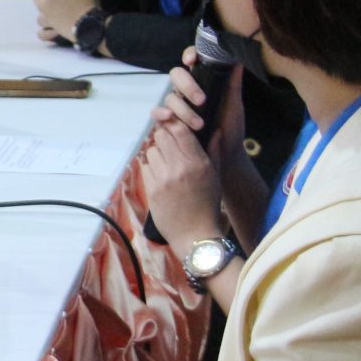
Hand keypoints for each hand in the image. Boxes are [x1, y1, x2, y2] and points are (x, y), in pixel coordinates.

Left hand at [140, 115, 224, 255]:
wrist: (196, 235)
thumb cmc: (209, 205)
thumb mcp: (216, 177)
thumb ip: (213, 152)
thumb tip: (215, 130)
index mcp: (198, 163)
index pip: (180, 130)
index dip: (176, 125)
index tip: (176, 129)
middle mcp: (180, 168)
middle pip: (162, 136)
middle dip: (164, 138)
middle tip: (169, 145)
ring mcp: (164, 179)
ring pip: (151, 150)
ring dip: (157, 153)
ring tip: (165, 163)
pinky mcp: (152, 190)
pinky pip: (145, 167)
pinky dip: (151, 168)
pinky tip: (159, 175)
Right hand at [153, 47, 245, 168]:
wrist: (225, 155)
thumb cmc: (231, 129)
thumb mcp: (234, 106)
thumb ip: (232, 85)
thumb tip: (237, 61)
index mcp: (203, 82)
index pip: (192, 61)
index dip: (189, 55)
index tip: (192, 60)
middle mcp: (186, 90)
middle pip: (177, 75)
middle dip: (188, 86)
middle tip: (202, 101)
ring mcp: (176, 105)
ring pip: (170, 96)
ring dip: (183, 109)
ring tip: (199, 124)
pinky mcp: (167, 121)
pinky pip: (158, 113)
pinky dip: (161, 114)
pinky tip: (169, 118)